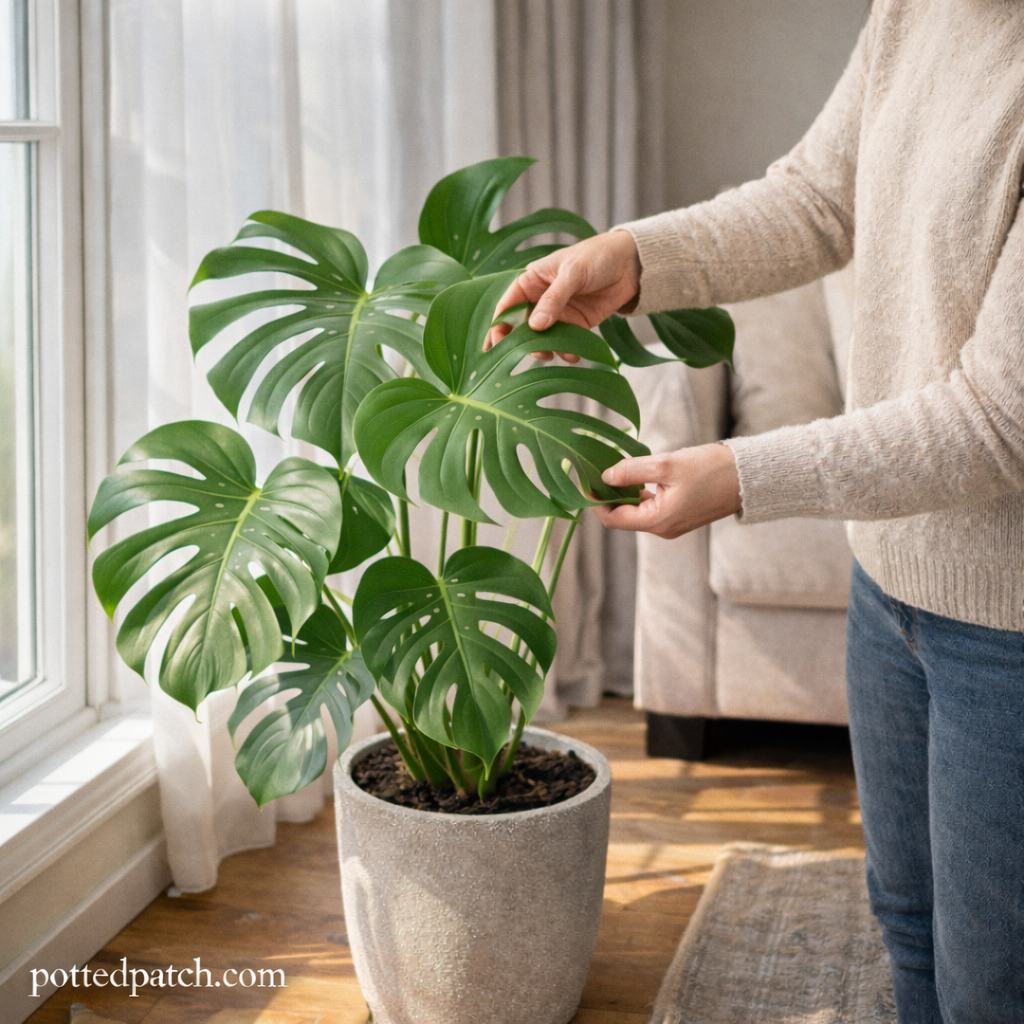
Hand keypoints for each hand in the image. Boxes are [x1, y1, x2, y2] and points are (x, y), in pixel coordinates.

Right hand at [485, 229, 640, 360]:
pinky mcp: (576, 325)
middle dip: (520, 343)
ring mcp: (558, 314)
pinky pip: (565, 343)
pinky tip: (572, 355)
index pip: (507, 306)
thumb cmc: (596, 256)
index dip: (499, 325)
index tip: (495, 344)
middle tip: (525, 355)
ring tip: (551, 355)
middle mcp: (541, 300)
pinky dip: (566, 352)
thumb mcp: (572, 273)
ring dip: (544, 350)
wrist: (631, 263)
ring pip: (542, 339)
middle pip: (521, 327)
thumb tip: (535, 326)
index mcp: (532, 281)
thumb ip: (554, 299)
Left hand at [592, 444, 741, 538]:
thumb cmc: (712, 470)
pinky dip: (639, 491)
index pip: (613, 518)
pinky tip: (634, 473)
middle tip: (594, 468)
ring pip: (636, 509)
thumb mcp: (667, 465)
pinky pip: (651, 505)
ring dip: (623, 492)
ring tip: (611, 468)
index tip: (583, 480)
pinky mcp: (680, 513)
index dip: (595, 501)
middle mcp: (663, 527)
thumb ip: (632, 471)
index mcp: (658, 521)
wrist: (750, 477)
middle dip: (607, 495)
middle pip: (623, 515)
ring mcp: (672, 522)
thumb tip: (605, 476)